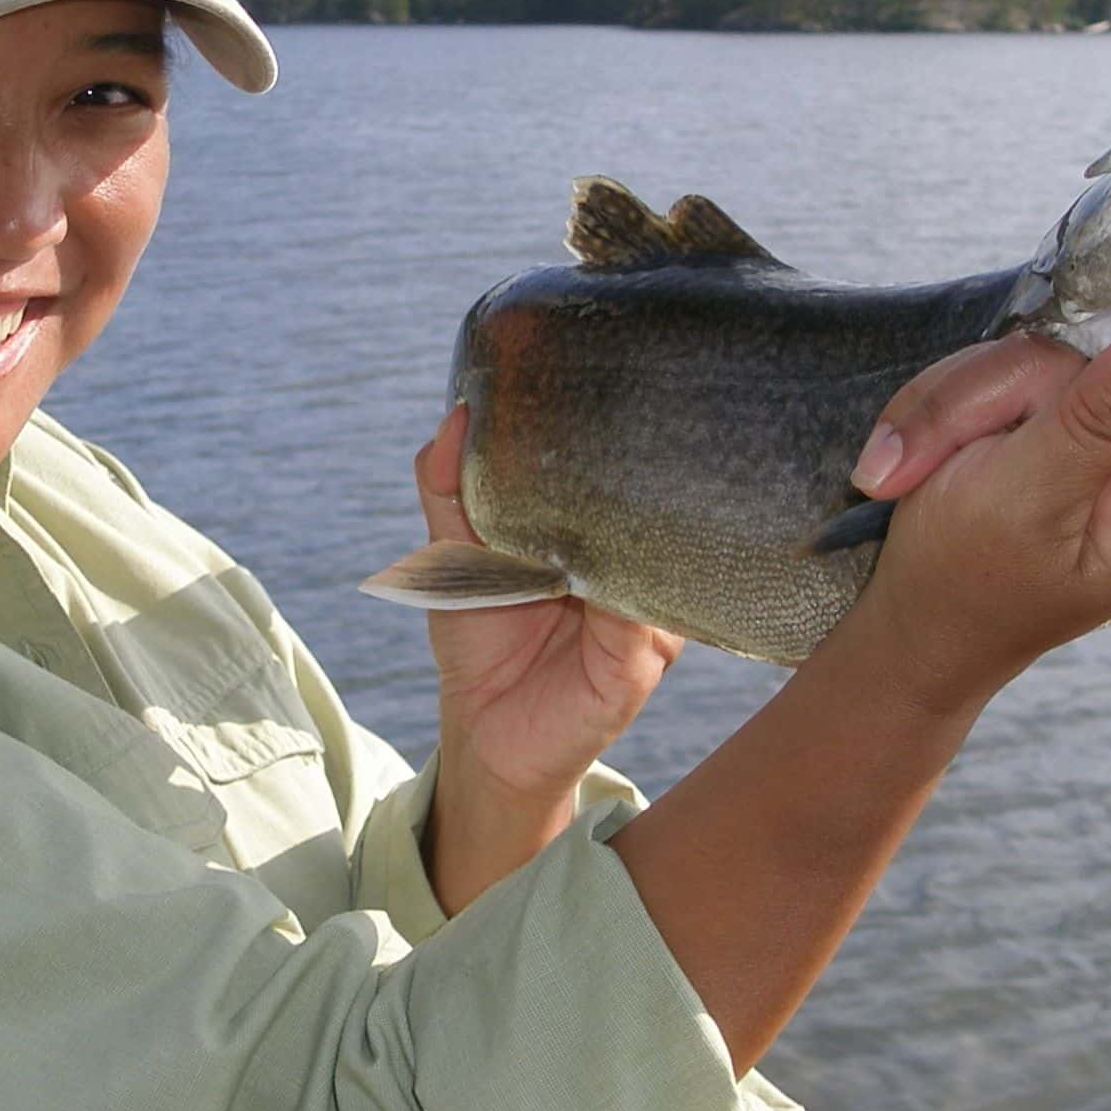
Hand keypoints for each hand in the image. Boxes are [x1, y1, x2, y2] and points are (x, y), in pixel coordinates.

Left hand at [413, 406, 684, 909]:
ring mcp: (649, 609)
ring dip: (636, 516)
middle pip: (652, 500)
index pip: (618, 468)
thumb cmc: (481, 640)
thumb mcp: (452, 552)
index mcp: (597, 532)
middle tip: (628, 409)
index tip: (605, 375)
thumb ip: (449, 487)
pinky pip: (650, 607)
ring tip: (612, 480)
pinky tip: (603, 556)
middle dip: (638, 460)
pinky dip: (627, 581)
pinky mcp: (646, 656)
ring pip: (661, 546)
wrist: (488, 736)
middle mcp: (634, 565)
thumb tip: (457, 413)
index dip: (613, 426)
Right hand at [842, 320, 1110, 708]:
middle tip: (945, 455)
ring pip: (1038, 354)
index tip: (1093, 348)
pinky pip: (1000, 370)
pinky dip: (946, 410)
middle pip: (1104, 351)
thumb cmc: (966, 584)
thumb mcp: (1026, 500)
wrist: (909, 627)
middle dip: (1003, 389)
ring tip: (913, 471)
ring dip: (957, 406)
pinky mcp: (1051, 415)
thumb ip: (1100, 421)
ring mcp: (1097, 430)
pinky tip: (916, 462)